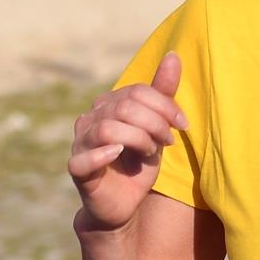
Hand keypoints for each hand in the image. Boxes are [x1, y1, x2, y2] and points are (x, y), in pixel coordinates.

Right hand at [67, 53, 186, 238]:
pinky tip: (118, 154)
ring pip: (107, 128)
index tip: (182, 125)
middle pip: (125, 107)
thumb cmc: (138, 162)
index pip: (137, 91)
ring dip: (138, 139)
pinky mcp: (77, 169)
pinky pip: (82, 158)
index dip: (165, 106)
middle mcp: (91, 119)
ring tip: (149, 152)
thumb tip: (174, 55)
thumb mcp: (156, 128)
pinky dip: (101, 154)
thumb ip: (162, 95)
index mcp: (109, 105)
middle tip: (168, 140)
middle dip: (154, 123)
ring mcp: (81, 143)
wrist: (124, 204)